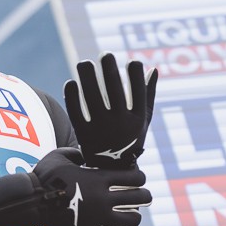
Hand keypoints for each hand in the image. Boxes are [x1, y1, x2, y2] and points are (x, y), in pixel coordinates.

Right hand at [33, 147, 151, 225]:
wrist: (31, 202)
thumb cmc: (43, 177)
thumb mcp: (59, 156)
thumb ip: (76, 153)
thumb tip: (85, 154)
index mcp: (99, 178)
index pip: (135, 177)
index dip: (140, 177)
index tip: (138, 179)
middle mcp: (103, 198)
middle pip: (139, 198)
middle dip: (144, 196)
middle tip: (144, 196)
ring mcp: (98, 217)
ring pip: (131, 220)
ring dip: (134, 216)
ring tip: (132, 215)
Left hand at [64, 52, 157, 168]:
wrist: (110, 170)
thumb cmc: (129, 139)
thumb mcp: (144, 121)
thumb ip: (148, 95)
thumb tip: (153, 68)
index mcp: (137, 119)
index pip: (138, 89)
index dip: (135, 72)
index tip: (132, 62)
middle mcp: (120, 123)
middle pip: (114, 88)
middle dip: (109, 67)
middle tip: (105, 54)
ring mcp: (101, 129)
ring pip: (92, 96)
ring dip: (87, 75)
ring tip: (84, 63)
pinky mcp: (83, 134)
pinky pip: (76, 111)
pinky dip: (72, 96)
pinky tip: (72, 82)